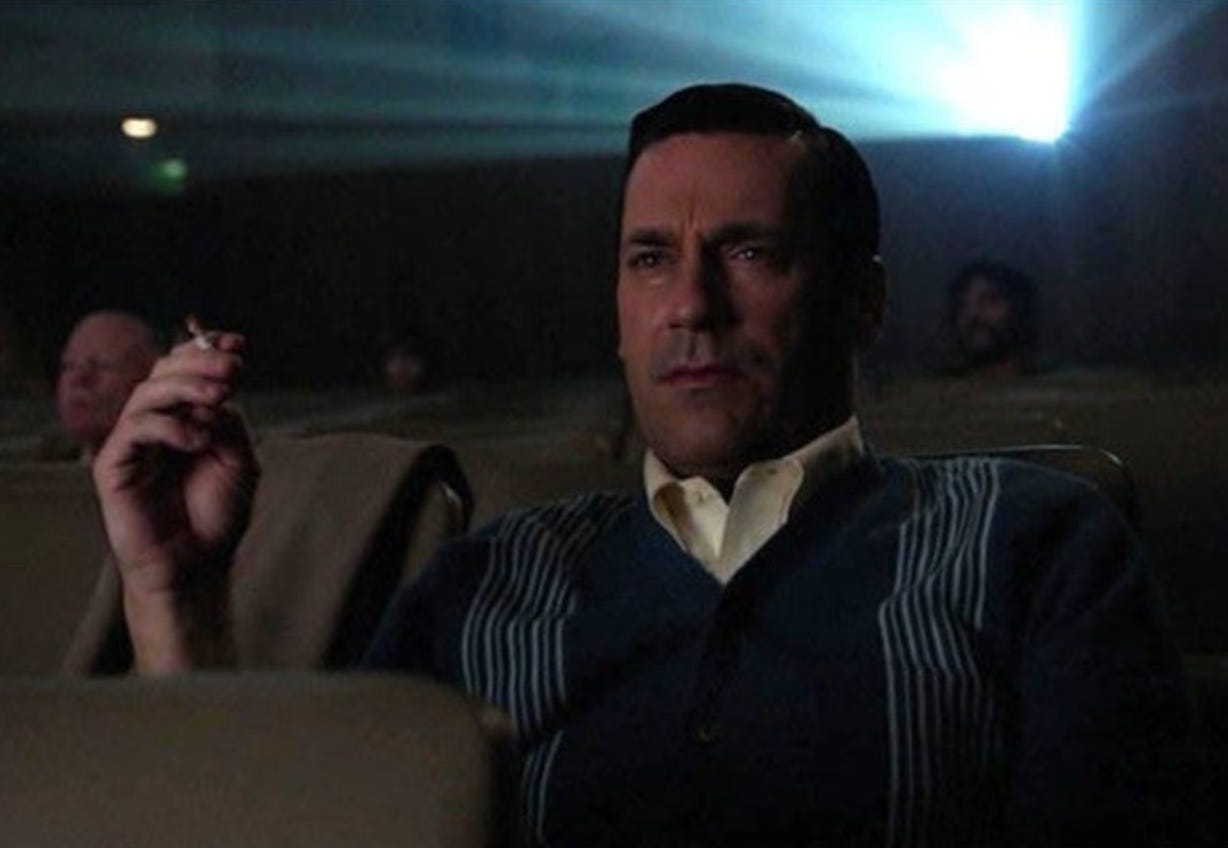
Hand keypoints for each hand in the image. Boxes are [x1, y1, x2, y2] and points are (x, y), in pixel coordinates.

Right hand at [93, 330, 258, 668]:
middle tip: (234, 368)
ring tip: (221, 396)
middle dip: (200, 362)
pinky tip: (199, 438)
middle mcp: (154, 425)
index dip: (207, 350)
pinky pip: (134, 429)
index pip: (186, 370)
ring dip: (187, 387)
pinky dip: (169, 425)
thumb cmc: (217, 516)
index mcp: (183, 418)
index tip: (240, 344)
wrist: (197, 565)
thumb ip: (230, 424)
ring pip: (147, 393)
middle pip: (164, 372)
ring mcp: (132, 444)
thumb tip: (219, 394)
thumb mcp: (240, 462)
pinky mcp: (113, 466)